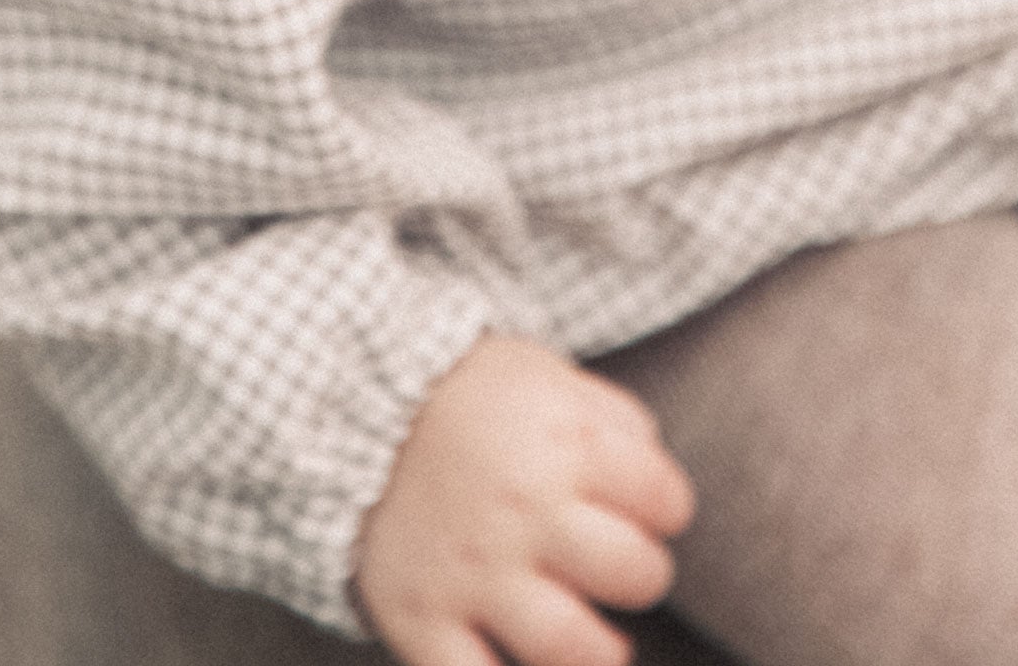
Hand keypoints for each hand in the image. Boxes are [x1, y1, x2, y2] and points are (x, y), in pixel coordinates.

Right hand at [353, 331, 695, 665]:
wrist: (352, 407)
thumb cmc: (470, 395)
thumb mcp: (550, 378)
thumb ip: (614, 423)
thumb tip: (657, 489)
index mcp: (566, 443)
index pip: (666, 499)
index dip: (666, 507)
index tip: (647, 508)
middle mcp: (527, 511)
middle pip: (632, 573)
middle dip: (642, 575)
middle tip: (620, 568)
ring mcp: (475, 573)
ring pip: (569, 646)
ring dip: (600, 653)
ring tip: (595, 641)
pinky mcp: (423, 620)